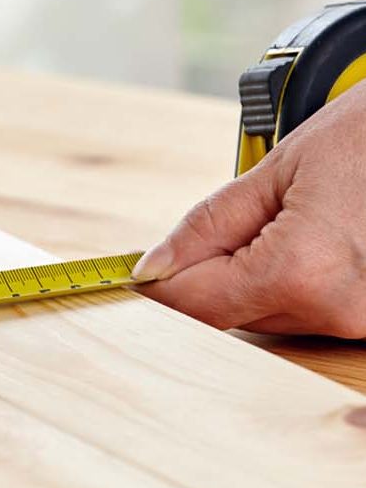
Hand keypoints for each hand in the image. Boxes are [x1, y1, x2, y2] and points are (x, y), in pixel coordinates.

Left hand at [135, 81, 365, 335]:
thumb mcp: (278, 170)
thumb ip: (206, 227)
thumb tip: (152, 269)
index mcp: (303, 272)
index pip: (195, 303)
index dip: (163, 283)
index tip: (147, 269)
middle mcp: (341, 311)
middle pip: (233, 315)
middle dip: (220, 273)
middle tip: (254, 218)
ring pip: (273, 317)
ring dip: (264, 279)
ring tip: (311, 220)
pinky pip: (315, 314)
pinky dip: (303, 284)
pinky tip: (333, 240)